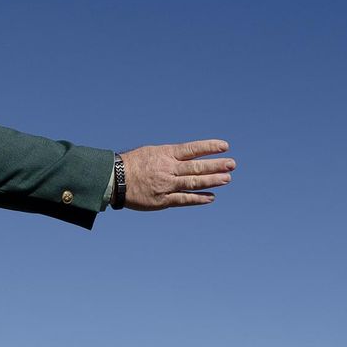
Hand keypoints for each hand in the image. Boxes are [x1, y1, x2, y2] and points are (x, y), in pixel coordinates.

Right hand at [119, 140, 234, 208]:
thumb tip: (187, 156)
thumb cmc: (132, 164)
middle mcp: (169, 169)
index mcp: (166, 154)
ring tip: (227, 179)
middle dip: (216, 165)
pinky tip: (211, 197)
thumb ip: (170, 156)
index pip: (192, 149)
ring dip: (212, 181)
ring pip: (193, 182)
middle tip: (232, 164)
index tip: (225, 146)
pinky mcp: (163, 200)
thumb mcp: (152, 152)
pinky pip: (184, 199)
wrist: (114, 179)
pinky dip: (198, 198)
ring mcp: (167, 185)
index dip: (209, 147)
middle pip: (197, 166)